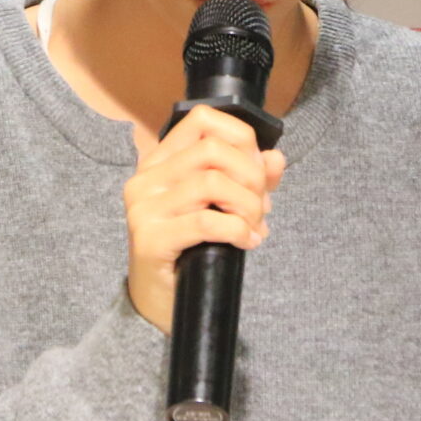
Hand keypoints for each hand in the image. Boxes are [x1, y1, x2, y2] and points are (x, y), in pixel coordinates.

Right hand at [123, 104, 283, 333]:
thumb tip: (276, 158)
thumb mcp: (223, 206)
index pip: (202, 119)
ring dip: (247, 207)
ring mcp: (144, 208)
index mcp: (160, 161)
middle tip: (262, 207)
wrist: (161, 301)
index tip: (258, 169)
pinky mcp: (150, 238)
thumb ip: (250, 179)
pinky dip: (237, 230)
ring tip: (254, 227)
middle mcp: (146, 178)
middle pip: (212, 151)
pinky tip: (247, 243)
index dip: (241, 137)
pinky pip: (206, 222)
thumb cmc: (192, 249)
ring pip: (212, 184)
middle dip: (251, 178)